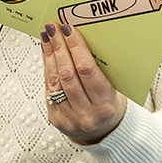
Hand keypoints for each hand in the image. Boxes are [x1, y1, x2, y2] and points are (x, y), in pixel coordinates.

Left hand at [40, 22, 125, 144]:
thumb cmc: (111, 106)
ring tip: (47, 37)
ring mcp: (69, 119)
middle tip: (53, 28)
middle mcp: (86, 114)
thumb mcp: (114, 89)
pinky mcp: (56, 120)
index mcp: (105, 105)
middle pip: (67, 74)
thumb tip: (78, 40)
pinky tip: (47, 55)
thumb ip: (98, 70)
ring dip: (49, 56)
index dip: (76, 47)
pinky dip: (47, 70)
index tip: (68, 29)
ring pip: (54, 81)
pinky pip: (49, 90)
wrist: (104, 134)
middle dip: (59, 47)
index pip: (87, 70)